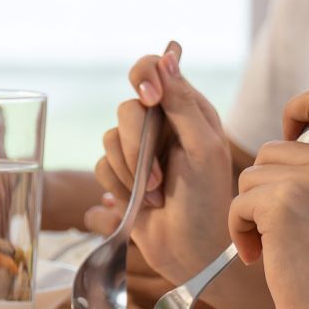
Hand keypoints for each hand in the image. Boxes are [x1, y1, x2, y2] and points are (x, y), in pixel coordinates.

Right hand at [84, 44, 237, 283]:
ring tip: (154, 195)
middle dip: (137, 146)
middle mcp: (161, 125)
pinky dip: (118, 187)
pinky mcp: (120, 175)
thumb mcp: (204, 148)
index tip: (150, 99)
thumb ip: (183, 103)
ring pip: (109, 139)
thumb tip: (166, 56)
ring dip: (130, 172)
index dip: (144, 77)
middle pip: (127, 110)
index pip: (154, 69)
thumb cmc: (209, 199)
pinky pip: (100, 167)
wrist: (193, 251)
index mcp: (187, 109)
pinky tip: (141, 204)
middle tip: (157, 177)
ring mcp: (139, 150)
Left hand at [228, 86, 308, 308]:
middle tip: (286, 231)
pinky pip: (238, 203)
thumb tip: (284, 137)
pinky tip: (262, 257)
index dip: (296, 109)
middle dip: (264, 189)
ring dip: (251, 213)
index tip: (289, 136)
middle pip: (271, 149)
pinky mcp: (283, 202)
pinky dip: (240, 231)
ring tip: (280, 246)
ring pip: (250, 176)